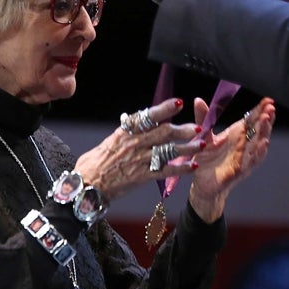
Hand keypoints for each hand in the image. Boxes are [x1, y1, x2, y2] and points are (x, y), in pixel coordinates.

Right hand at [74, 97, 202, 202]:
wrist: (87, 185)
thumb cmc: (94, 164)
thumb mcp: (109, 142)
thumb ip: (124, 133)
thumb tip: (132, 123)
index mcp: (125, 132)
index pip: (148, 116)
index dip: (164, 109)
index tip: (178, 103)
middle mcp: (134, 143)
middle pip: (164, 132)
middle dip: (183, 129)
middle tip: (197, 127)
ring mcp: (139, 159)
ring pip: (169, 151)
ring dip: (187, 147)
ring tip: (201, 144)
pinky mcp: (142, 176)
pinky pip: (166, 170)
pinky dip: (181, 168)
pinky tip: (192, 166)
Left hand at [187, 96, 274, 222]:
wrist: (202, 183)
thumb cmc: (206, 159)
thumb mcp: (204, 136)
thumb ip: (203, 118)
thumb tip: (198, 100)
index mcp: (237, 134)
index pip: (252, 119)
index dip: (260, 110)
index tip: (267, 100)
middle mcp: (244, 145)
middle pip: (259, 129)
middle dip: (266, 118)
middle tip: (270, 107)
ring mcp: (244, 157)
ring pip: (258, 143)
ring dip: (264, 132)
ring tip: (267, 120)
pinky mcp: (240, 170)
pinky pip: (252, 161)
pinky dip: (259, 152)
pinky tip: (264, 143)